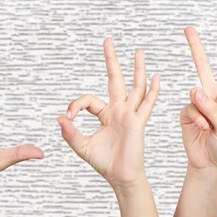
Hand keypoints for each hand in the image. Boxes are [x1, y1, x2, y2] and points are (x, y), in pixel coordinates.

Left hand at [57, 38, 159, 189]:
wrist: (120, 176)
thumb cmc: (104, 162)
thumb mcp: (82, 146)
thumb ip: (70, 133)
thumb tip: (60, 118)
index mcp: (105, 114)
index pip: (89, 100)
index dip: (76, 104)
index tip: (68, 117)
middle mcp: (119, 110)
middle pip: (115, 79)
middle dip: (111, 60)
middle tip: (108, 40)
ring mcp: (130, 114)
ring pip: (135, 87)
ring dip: (136, 69)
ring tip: (138, 52)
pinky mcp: (138, 122)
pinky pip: (147, 104)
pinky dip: (153, 91)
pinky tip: (156, 77)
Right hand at [179, 27, 216, 171]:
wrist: (211, 163)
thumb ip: (212, 108)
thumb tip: (194, 91)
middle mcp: (213, 95)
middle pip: (203, 66)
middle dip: (195, 47)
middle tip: (188, 29)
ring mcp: (198, 104)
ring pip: (195, 93)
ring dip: (203, 109)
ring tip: (210, 125)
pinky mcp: (187, 113)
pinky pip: (188, 108)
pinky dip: (196, 118)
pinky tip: (203, 128)